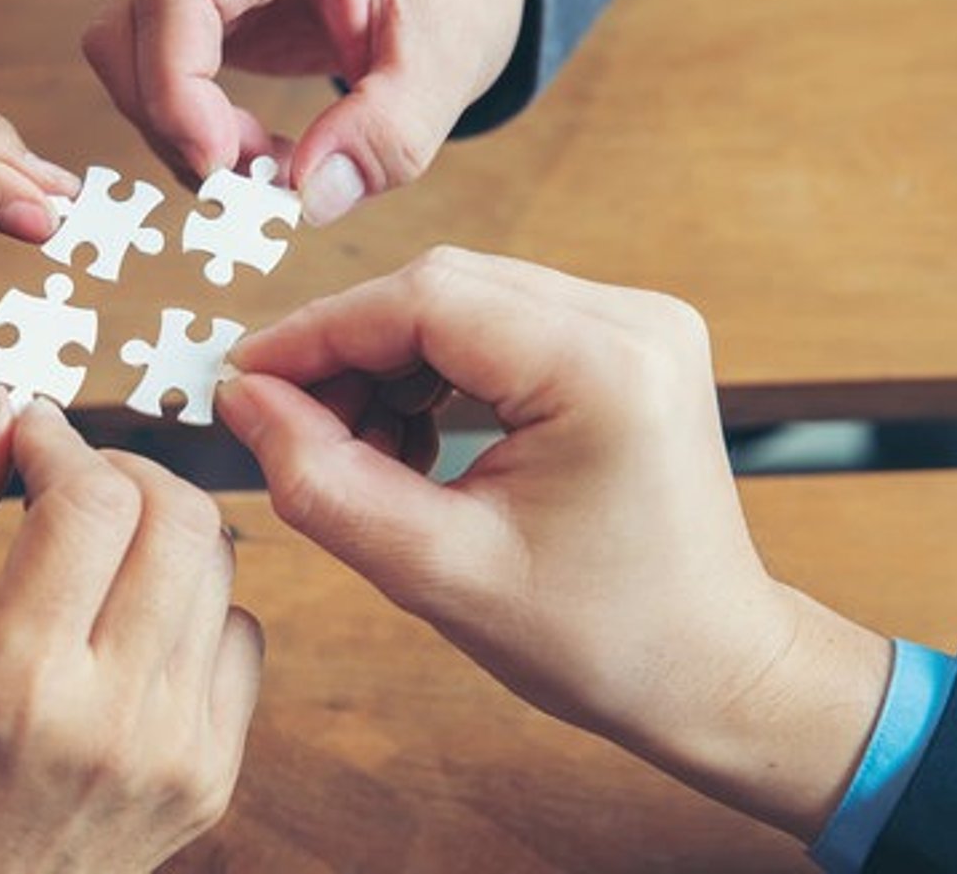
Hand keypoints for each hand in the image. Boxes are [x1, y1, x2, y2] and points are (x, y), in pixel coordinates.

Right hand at [0, 393, 264, 873]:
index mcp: (13, 686)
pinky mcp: (214, 773)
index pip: (89, 501)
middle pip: (181, 515)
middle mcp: (114, 718)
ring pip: (219, 562)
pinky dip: (192, 602)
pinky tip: (126, 624)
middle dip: (121, 466)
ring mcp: (178, 751)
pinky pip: (240, 632)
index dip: (58, 440)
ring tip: (90, 547)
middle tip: (63, 480)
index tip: (26, 432)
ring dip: (157, 524)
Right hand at [83, 0, 532, 225]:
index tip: (220, 171)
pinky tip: (244, 141)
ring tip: (262, 164)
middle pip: (127, 17)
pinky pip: (145, 50)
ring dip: (172, 122)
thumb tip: (308, 199)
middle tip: (251, 184)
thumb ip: (386, 136)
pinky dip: (180, 112)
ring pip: (121, 39)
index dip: (178, 93)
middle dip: (172, 120)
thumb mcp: (449, 64)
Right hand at [217, 248, 888, 841]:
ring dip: (386, 362)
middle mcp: (632, 318)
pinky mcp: (623, 341)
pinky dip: (432, 370)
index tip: (241, 380)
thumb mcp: (438, 574)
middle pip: (439, 286)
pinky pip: (496, 323)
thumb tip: (244, 399)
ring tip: (353, 453)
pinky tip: (407, 442)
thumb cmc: (603, 641)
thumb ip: (325, 481)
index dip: (317, 333)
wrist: (715, 670)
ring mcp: (635, 321)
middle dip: (346, 350)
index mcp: (604, 367)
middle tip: (282, 425)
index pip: (423, 298)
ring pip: (461, 300)